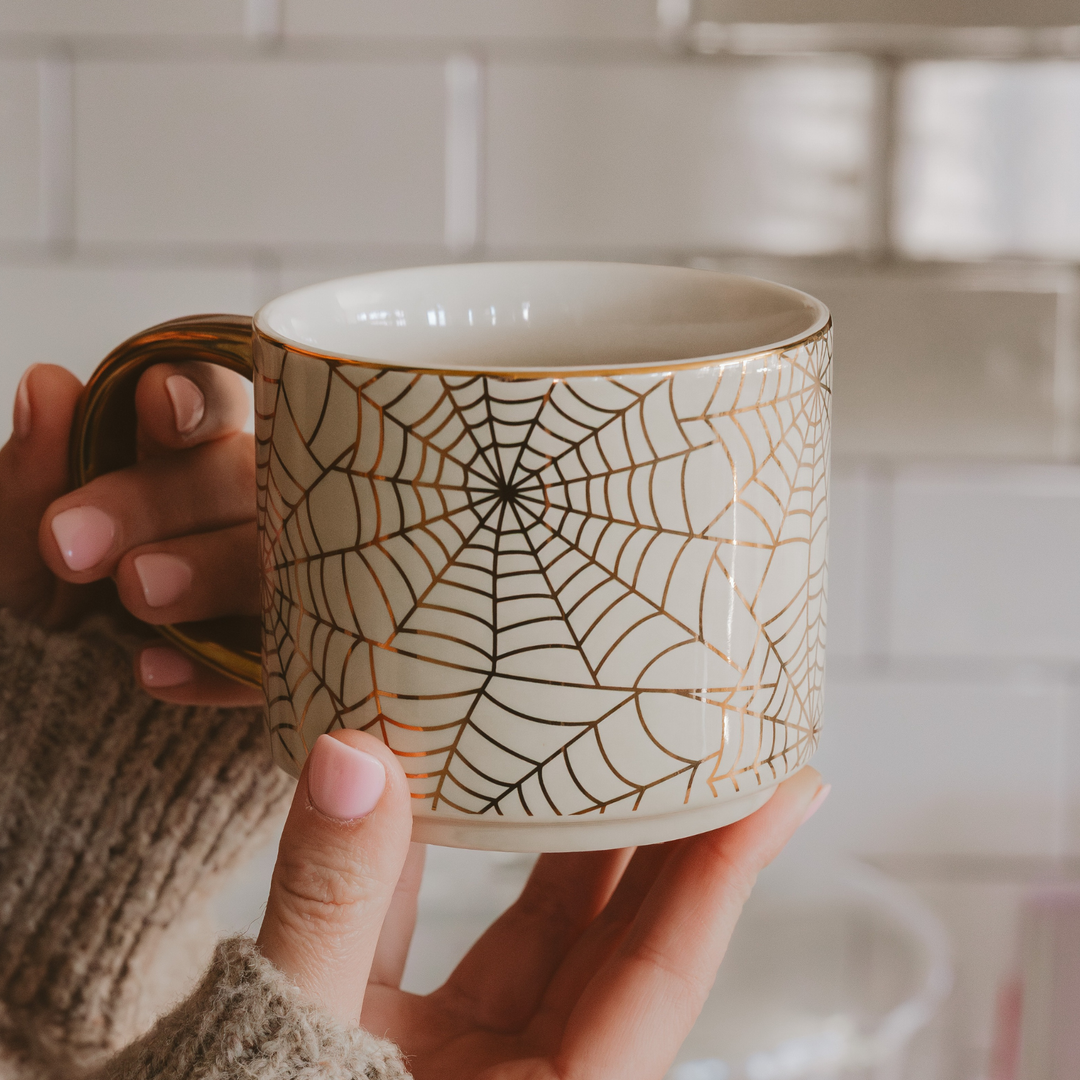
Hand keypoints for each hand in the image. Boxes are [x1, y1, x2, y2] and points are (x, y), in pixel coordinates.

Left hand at [0, 361, 261, 704]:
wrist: (62, 682)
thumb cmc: (56, 580)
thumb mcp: (19, 530)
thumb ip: (31, 471)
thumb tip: (49, 387)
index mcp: (187, 449)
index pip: (211, 402)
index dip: (198, 396)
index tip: (159, 402)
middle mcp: (245, 502)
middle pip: (238, 481)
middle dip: (162, 503)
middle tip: (76, 543)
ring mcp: (276, 577)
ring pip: (273, 563)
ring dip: (210, 574)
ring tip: (136, 596)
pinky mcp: (279, 652)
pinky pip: (271, 658)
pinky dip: (218, 668)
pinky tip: (154, 670)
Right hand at [258, 731, 827, 1079]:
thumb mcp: (304, 1040)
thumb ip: (324, 909)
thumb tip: (349, 756)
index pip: (660, 973)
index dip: (724, 871)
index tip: (787, 785)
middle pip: (619, 940)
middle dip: (668, 835)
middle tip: (711, 735)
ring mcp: (458, 1063)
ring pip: (538, 932)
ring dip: (564, 833)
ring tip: (603, 732)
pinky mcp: (397, 1041)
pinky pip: (440, 934)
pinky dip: (441, 859)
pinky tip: (441, 779)